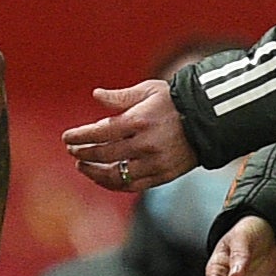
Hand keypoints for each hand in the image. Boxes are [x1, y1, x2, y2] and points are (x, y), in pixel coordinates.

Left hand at [61, 79, 197, 192]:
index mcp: (139, 120)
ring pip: (116, 175)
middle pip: (104, 155)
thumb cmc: (174, 101)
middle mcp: (145, 144)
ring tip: (82, 166)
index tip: (66, 138)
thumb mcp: (149, 90)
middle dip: (83, 153)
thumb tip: (96, 95)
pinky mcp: (163, 175)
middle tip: (72, 150)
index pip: (99, 132)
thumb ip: (121, 96)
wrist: (208, 119)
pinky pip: (133, 185)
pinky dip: (114, 184)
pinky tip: (102, 178)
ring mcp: (154, 162)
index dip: (79, 136)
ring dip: (94, 173)